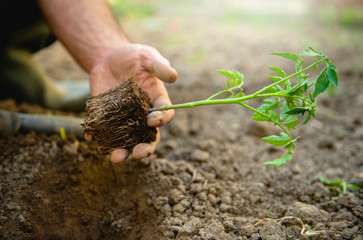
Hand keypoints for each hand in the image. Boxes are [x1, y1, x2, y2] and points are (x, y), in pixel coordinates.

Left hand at [86, 43, 176, 162]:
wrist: (109, 58)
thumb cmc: (134, 57)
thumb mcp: (147, 57)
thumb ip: (159, 66)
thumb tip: (174, 76)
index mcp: (157, 102)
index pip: (164, 115)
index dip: (161, 120)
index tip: (152, 120)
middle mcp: (142, 116)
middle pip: (147, 137)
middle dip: (144, 148)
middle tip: (138, 154)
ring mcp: (124, 119)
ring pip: (126, 141)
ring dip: (122, 151)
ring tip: (116, 158)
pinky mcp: (106, 118)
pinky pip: (103, 131)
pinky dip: (97, 137)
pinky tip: (91, 138)